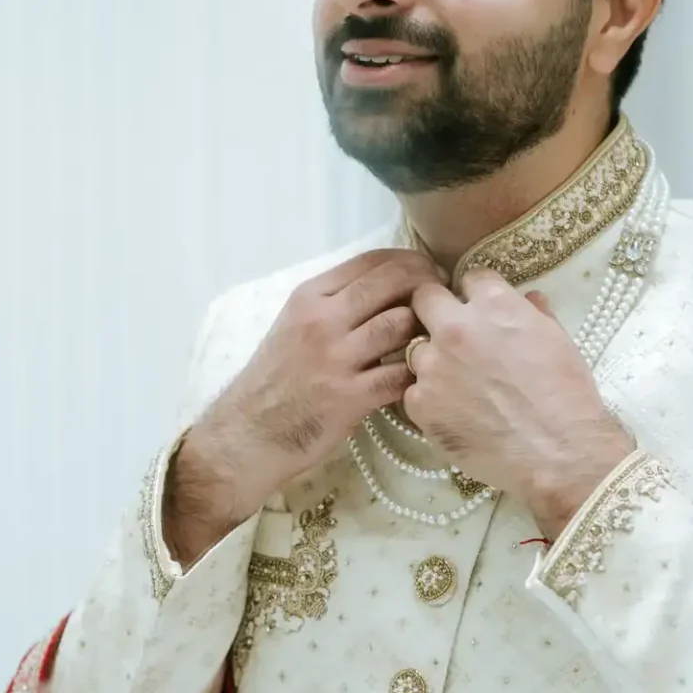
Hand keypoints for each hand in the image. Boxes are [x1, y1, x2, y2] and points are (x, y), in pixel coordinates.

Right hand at [165, 249, 446, 564]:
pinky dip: (418, 374)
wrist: (249, 432)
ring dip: (425, 329)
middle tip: (443, 298)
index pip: (370, 261)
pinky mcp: (350, 397)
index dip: (409, 260)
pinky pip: (400, 375)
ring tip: (436, 338)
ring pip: (401, 325)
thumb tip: (385, 286)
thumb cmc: (275, 380)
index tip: (427, 270)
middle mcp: (323, 321)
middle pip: (392, 283)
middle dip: (427, 284)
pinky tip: (425, 377)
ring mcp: (337, 358)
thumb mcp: (293, 325)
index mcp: (309, 298)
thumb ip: (333, 304)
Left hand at [405, 269, 634, 538]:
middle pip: (424, 299)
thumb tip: (528, 299)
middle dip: (436, 310)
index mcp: (493, 305)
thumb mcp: (558, 341)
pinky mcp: (420, 404)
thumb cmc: (567, 395)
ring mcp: (432, 366)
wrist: (558, 452)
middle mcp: (455, 327)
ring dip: (432, 360)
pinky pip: (415, 392)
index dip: (475, 294)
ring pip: (416, 350)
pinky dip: (430, 400)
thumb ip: (534, 314)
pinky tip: (455, 414)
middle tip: (452, 335)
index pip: (470, 278)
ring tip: (457, 384)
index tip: (479, 309)